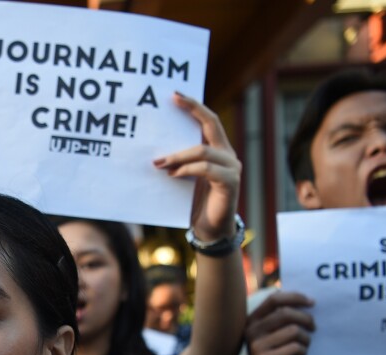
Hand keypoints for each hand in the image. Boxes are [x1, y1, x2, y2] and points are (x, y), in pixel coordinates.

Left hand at [154, 93, 240, 240]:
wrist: (209, 230)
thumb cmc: (193, 203)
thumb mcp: (184, 177)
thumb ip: (178, 161)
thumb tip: (154, 150)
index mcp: (218, 149)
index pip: (209, 121)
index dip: (194, 106)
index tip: (175, 94)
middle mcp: (228, 154)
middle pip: (212, 124)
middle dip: (192, 110)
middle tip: (172, 101)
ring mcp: (231, 168)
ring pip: (203, 150)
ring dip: (177, 155)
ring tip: (159, 163)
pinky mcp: (230, 183)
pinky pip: (206, 169)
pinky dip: (187, 169)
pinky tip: (173, 175)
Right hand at [245, 291, 314, 354]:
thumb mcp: (273, 334)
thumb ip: (281, 318)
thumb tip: (307, 302)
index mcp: (252, 320)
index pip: (274, 299)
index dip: (295, 297)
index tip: (311, 302)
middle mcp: (251, 330)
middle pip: (286, 314)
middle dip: (306, 319)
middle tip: (314, 328)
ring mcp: (256, 346)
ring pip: (294, 331)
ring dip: (306, 339)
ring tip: (305, 346)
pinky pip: (295, 348)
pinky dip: (303, 352)